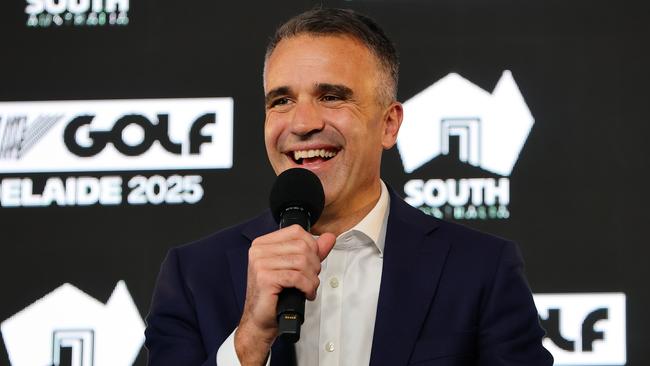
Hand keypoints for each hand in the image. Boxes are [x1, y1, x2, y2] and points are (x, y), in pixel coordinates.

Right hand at [234, 225, 335, 364]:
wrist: (260, 320)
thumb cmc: (274, 295)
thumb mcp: (294, 268)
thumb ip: (312, 251)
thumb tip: (329, 237)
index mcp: (263, 244)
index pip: (296, 232)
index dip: (312, 246)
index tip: (312, 261)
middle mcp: (259, 251)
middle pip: (302, 246)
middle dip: (314, 264)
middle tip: (311, 278)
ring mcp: (260, 263)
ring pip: (301, 262)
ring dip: (312, 278)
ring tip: (309, 287)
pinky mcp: (265, 278)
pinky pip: (297, 277)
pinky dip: (307, 286)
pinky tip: (306, 293)